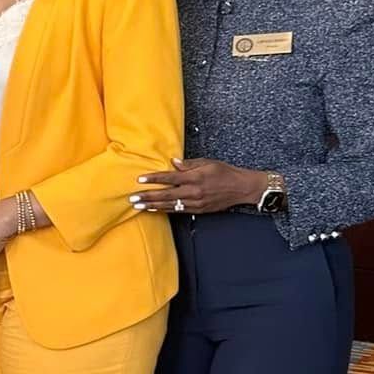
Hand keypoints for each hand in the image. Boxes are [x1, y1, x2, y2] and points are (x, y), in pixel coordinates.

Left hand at [132, 158, 266, 216]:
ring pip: (170, 205)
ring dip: (152, 206)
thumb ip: (189, 164)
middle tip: (132, 198)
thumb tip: (173, 163)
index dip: (154, 179)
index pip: (170, 178)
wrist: (241, 188)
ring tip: (138, 206)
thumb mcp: (208, 162)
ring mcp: (196, 202)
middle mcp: (194, 191)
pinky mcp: (199, 210)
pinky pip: (178, 210)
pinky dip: (165, 210)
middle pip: (166, 194)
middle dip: (148, 196)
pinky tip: (154, 210)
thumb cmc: (225, 172)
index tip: (140, 179)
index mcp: (195, 177)